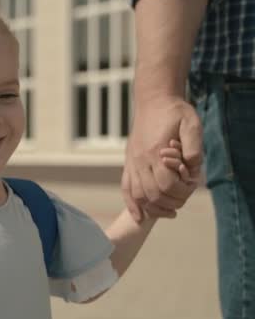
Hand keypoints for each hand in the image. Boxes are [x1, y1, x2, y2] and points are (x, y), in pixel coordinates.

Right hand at [122, 96, 202, 221]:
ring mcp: (132, 162)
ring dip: (153, 208)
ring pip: (138, 195)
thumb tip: (192, 168)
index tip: (191, 186)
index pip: (166, 185)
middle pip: (152, 194)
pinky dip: (132, 205)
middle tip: (183, 199)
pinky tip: (139, 216)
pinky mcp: (129, 163)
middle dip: (170, 202)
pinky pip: (126, 188)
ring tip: (169, 212)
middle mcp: (140, 160)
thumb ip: (193, 147)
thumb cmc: (175, 112)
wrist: (153, 102)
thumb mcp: (191, 124)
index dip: (181, 192)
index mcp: (155, 151)